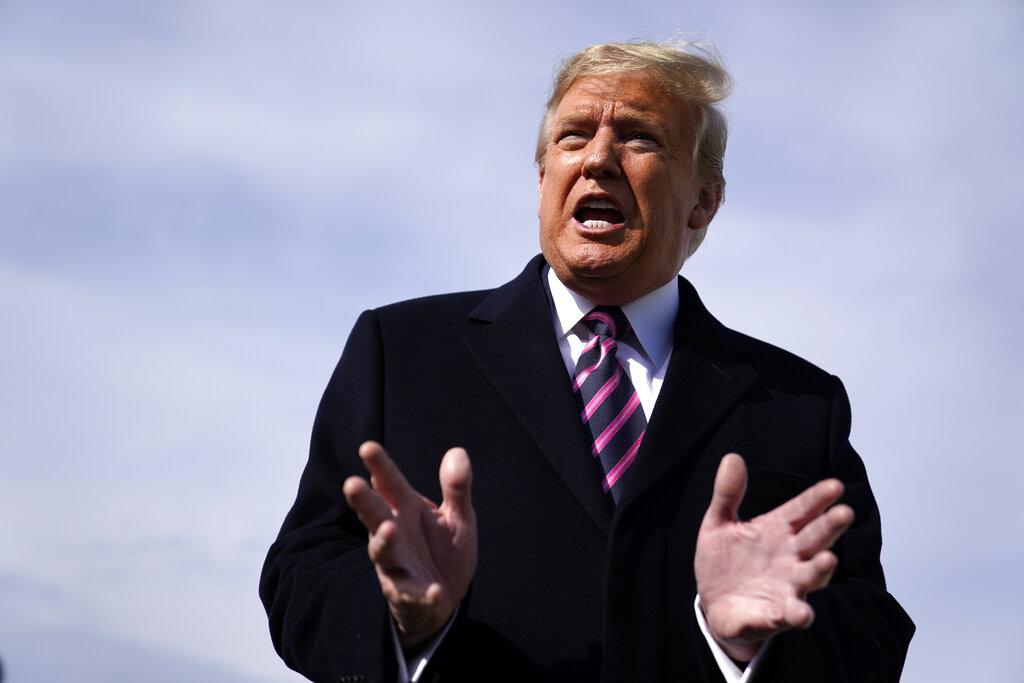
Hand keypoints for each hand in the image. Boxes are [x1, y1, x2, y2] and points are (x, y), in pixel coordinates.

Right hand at [342, 441, 476, 649]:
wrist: (444, 598)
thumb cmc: (442, 549)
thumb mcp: (458, 516)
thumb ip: (456, 487)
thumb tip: (458, 451)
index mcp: (407, 510)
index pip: (391, 484)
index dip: (380, 467)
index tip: (368, 447)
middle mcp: (395, 534)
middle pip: (376, 515)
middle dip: (364, 501)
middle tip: (351, 484)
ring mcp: (397, 565)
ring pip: (384, 553)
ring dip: (384, 542)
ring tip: (389, 530)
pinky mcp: (408, 595)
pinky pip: (412, 594)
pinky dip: (422, 593)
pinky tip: (434, 591)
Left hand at [694, 453, 853, 661]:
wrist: (714, 604)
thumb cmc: (725, 561)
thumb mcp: (718, 524)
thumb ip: (727, 494)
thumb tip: (732, 457)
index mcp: (777, 530)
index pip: (801, 510)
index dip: (817, 499)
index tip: (835, 485)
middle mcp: (790, 558)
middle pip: (814, 540)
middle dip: (829, 528)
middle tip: (844, 513)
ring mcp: (787, 587)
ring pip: (810, 577)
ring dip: (820, 569)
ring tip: (828, 559)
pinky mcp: (775, 616)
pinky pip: (789, 614)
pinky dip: (796, 614)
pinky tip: (801, 613)